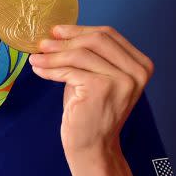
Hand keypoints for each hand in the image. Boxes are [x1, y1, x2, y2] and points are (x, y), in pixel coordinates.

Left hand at [27, 25, 154, 158]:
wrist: (92, 146)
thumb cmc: (90, 110)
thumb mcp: (95, 75)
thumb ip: (87, 53)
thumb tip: (59, 31)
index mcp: (140, 64)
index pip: (108, 34)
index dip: (80, 29)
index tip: (57, 30)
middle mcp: (137, 71)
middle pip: (96, 40)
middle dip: (65, 40)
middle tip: (42, 43)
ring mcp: (122, 80)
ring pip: (80, 54)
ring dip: (53, 55)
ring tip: (35, 57)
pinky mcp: (103, 88)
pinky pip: (70, 70)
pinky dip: (50, 68)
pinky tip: (38, 70)